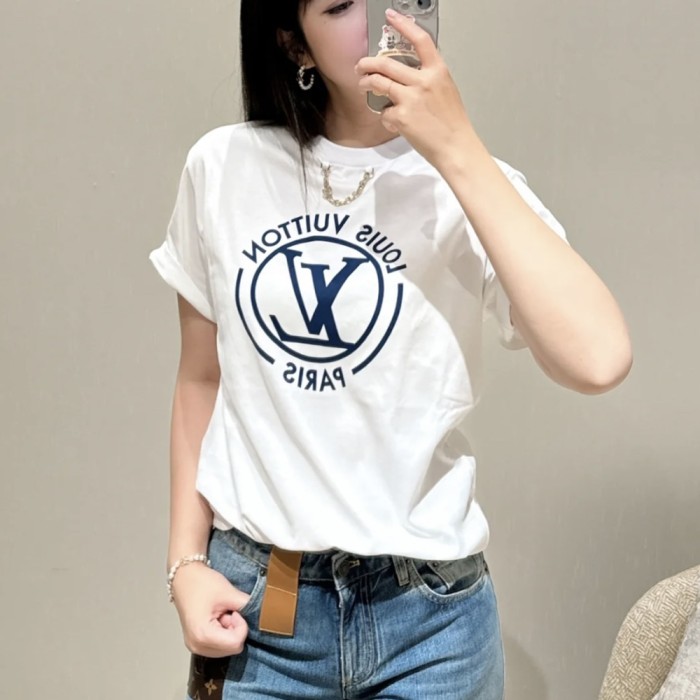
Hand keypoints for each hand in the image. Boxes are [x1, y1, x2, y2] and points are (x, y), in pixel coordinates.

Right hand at [171, 562, 251, 657]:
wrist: (184, 577)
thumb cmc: (201, 583)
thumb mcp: (228, 592)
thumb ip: (247, 606)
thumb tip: (262, 614)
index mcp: (202, 635)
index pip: (236, 643)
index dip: (241, 625)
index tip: (234, 610)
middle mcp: (197, 646)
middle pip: (232, 649)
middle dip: (235, 630)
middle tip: (227, 611)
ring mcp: (195, 646)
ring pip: (227, 649)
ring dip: (229, 632)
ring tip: (221, 614)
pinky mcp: (196, 643)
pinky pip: (219, 646)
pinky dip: (223, 634)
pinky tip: (217, 619)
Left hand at [355, 8, 476, 168]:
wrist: (455, 147)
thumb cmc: (453, 124)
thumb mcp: (446, 90)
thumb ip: (428, 78)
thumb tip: (410, 73)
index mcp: (437, 71)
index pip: (420, 40)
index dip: (403, 25)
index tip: (391, 17)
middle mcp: (423, 81)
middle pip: (387, 63)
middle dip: (368, 63)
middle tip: (361, 65)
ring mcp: (411, 98)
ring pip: (379, 83)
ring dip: (366, 83)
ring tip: (363, 86)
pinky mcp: (401, 117)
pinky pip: (384, 112)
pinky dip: (386, 117)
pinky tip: (394, 123)